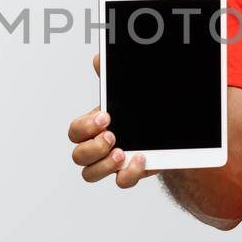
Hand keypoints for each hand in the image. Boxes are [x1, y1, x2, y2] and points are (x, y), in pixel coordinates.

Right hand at [66, 54, 158, 187]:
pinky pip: (120, 182)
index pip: (75, 132)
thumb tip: (98, 59)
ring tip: (123, 153)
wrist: (166, 127)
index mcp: (93, 126)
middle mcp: (98, 147)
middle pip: (78, 156)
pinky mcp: (129, 173)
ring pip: (90, 174)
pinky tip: (141, 159)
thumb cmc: (136, 109)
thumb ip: (111, 78)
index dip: (85, 127)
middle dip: (93, 147)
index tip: (106, 117)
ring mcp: (111, 163)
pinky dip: (129, 174)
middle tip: (112, 136)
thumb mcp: (126, 92)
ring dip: (104, 165)